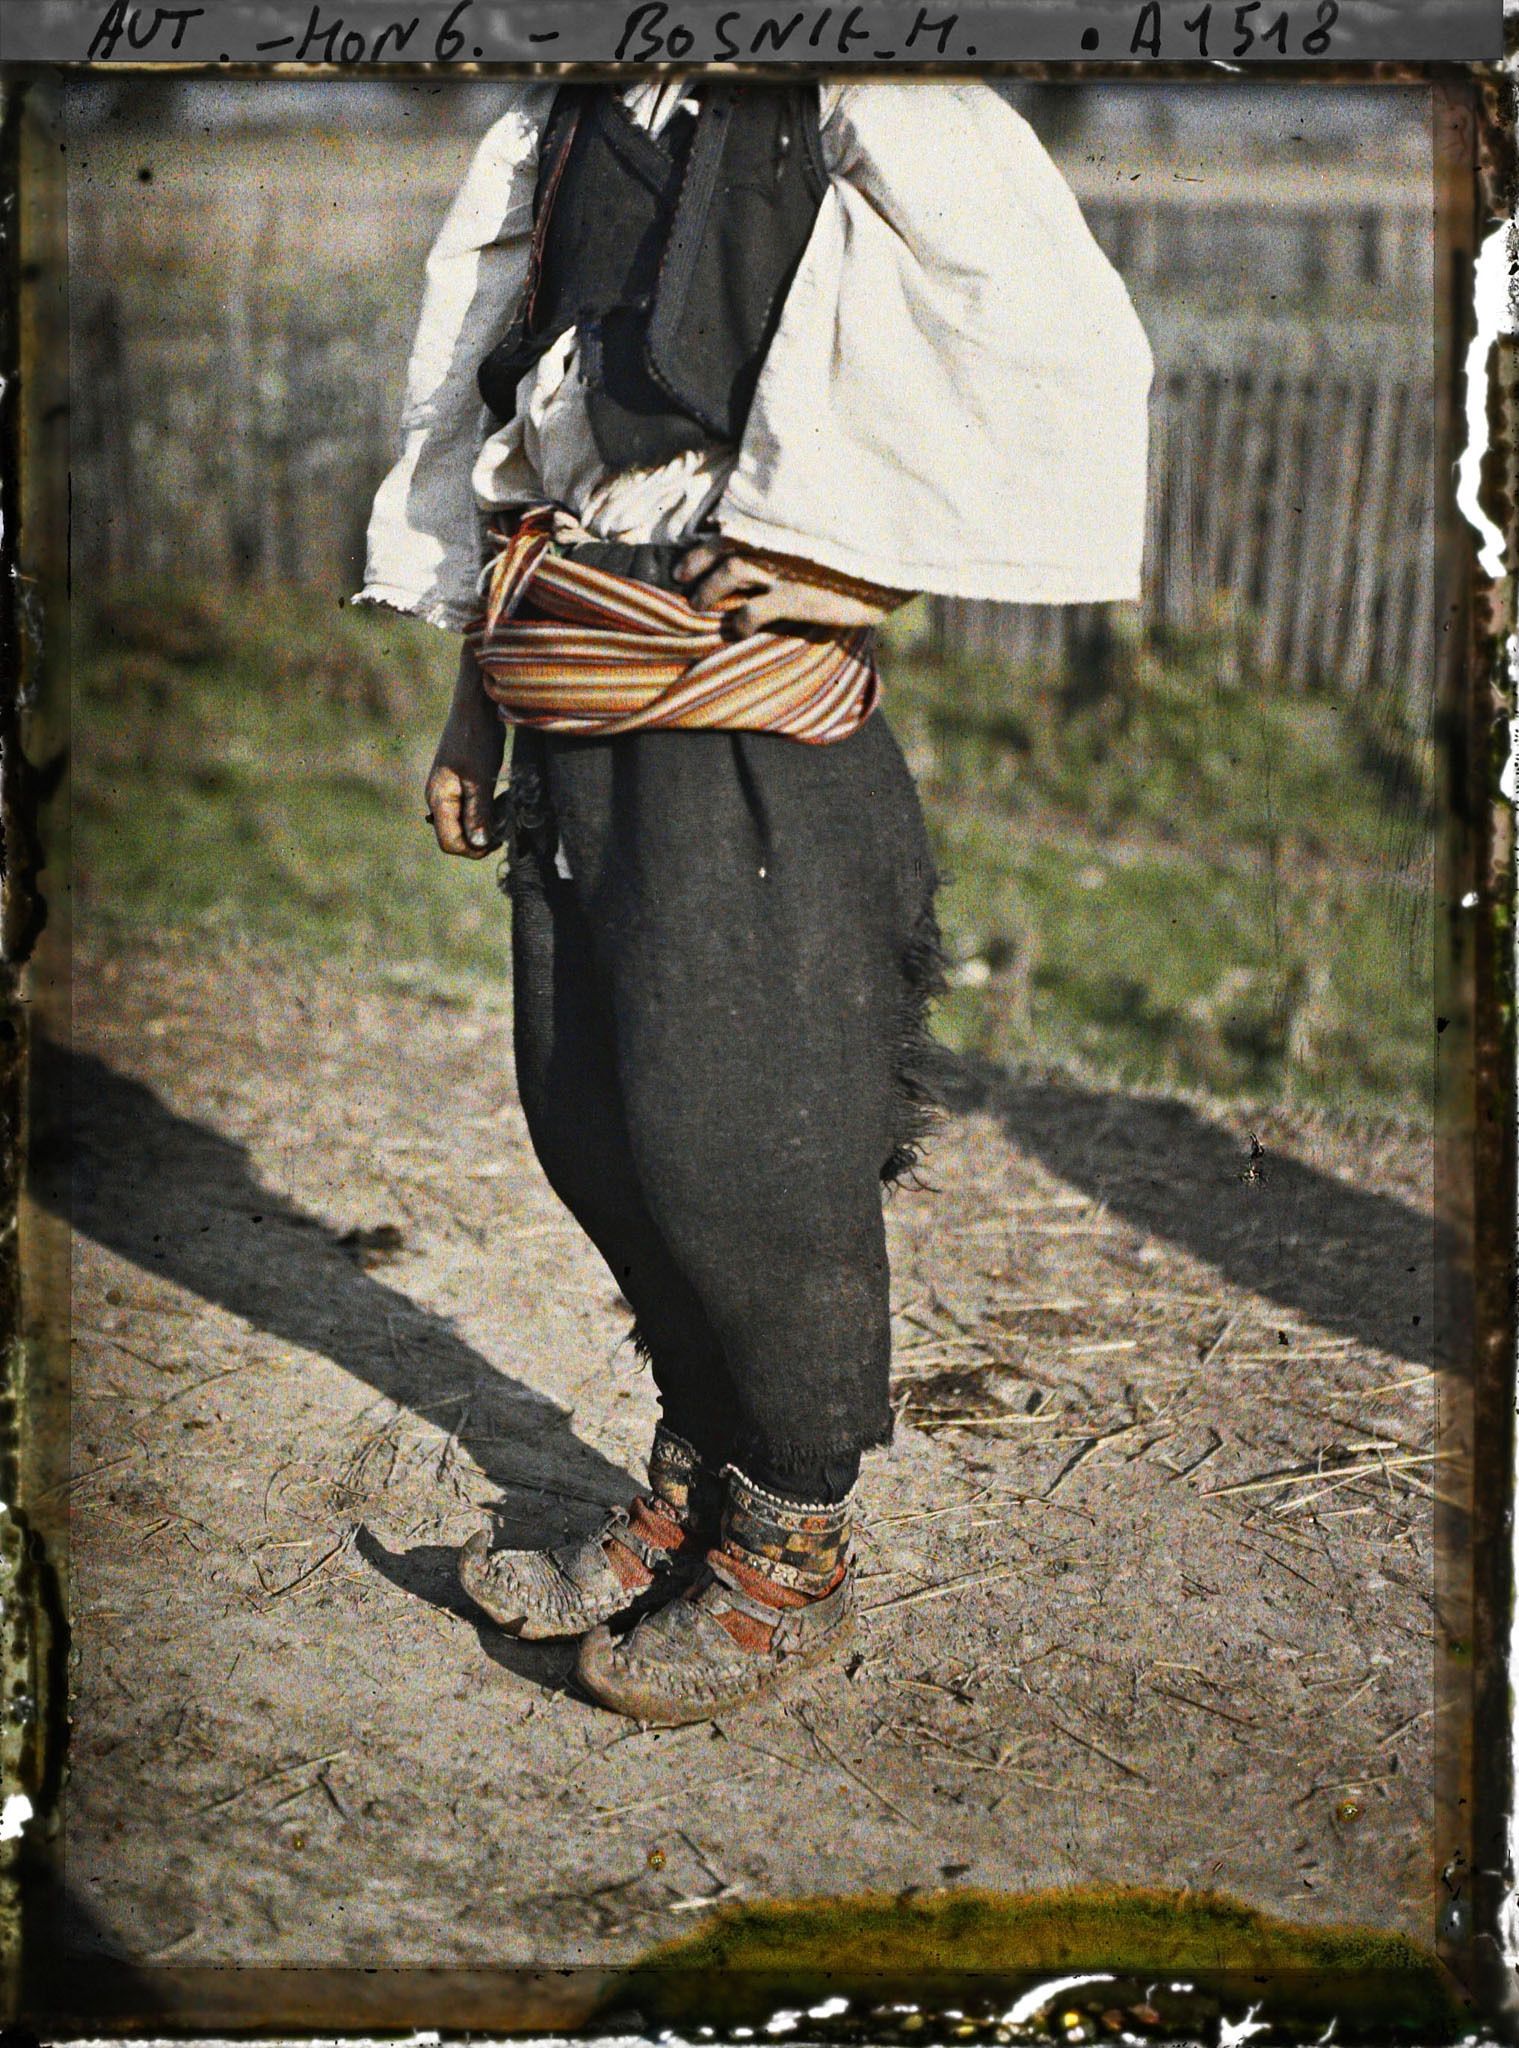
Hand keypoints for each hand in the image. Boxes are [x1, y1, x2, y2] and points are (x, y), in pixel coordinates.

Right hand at [425, 644, 505, 858]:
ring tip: (505, 811)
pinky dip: (487, 811)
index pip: (450, 843)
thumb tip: (477, 844)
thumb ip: (478, 812)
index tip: (498, 839)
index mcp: (438, 798)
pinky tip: (501, 800)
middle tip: (505, 824)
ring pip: (466, 824)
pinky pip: (472, 810)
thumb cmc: (476, 737)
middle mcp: (439, 798)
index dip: (473, 849)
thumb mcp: (479, 777)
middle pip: (457, 837)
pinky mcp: (461, 784)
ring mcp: (449, 791)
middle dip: (481, 838)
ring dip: (486, 824)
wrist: (476, 706)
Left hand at [674, 542, 909, 638]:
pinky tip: (735, 630)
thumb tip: (790, 542)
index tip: (687, 561)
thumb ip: (804, 534)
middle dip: (697, 568)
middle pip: (722, 551)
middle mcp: (777, 543)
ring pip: (728, 576)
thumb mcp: (831, 530)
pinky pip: (751, 612)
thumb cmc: (866, 546)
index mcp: (782, 525)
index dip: (703, 546)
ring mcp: (783, 570)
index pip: (730, 529)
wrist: (895, 561)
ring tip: (699, 607)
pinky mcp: (796, 599)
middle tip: (685, 585)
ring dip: (708, 592)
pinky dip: (737, 622)